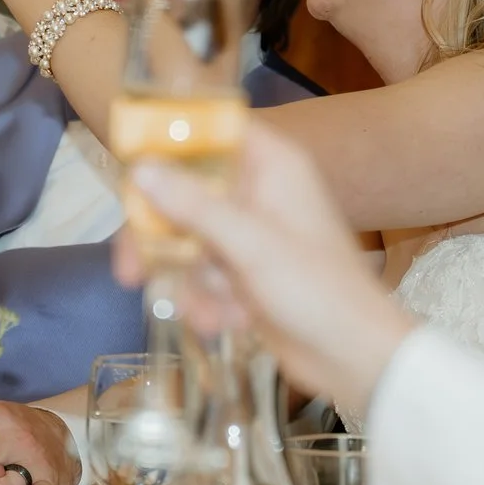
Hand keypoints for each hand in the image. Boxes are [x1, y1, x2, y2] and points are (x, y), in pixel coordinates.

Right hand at [118, 123, 415, 422]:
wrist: (354, 356)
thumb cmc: (318, 290)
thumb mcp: (251, 246)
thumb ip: (194, 206)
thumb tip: (141, 170)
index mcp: (272, 165)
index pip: (211, 128)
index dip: (167, 139)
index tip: (129, 163)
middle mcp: (258, 190)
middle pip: (185, 189)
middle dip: (158, 236)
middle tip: (129, 270)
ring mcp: (250, 232)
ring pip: (187, 237)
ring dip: (187, 280)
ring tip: (208, 314)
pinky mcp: (244, 271)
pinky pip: (202, 272)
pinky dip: (205, 299)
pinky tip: (225, 323)